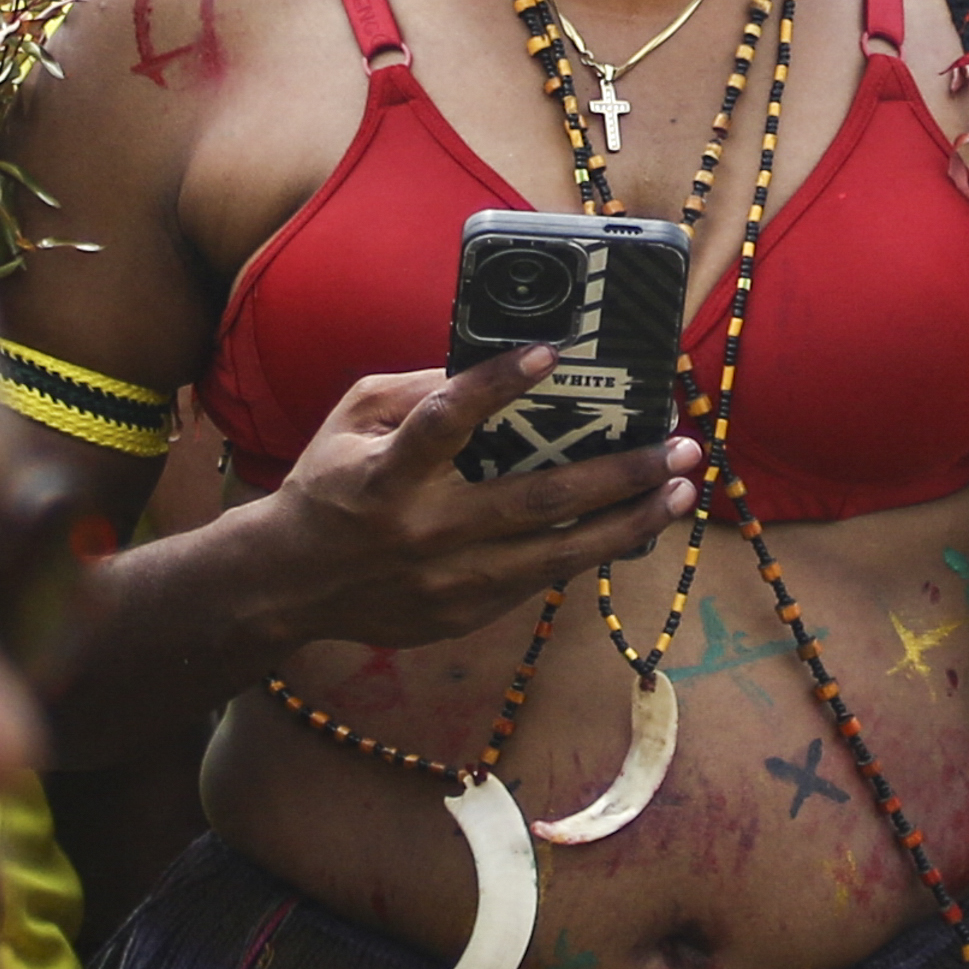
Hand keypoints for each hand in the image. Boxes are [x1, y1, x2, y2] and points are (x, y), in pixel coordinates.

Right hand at [257, 349, 697, 650]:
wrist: (289, 585)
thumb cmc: (328, 486)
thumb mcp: (353, 420)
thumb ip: (416, 391)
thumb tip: (491, 365)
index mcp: (386, 475)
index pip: (445, 421)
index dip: (495, 384)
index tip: (552, 354)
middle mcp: (424, 531)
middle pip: (536, 501)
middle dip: (617, 471)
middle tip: (677, 445)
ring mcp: (450, 581)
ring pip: (558, 554)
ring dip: (628, 521)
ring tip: (679, 491)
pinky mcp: (466, 614)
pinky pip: (540, 579)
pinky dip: (589, 550)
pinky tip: (631, 524)